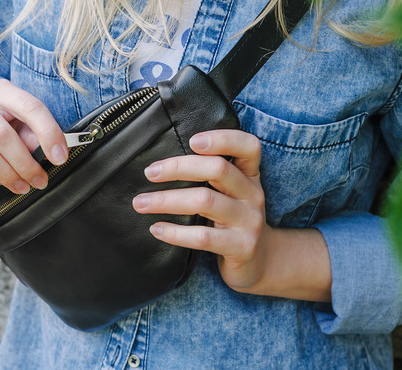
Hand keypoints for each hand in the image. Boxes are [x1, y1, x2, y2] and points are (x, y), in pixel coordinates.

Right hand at [0, 79, 67, 193]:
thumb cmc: (1, 121)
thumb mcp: (21, 120)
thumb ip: (34, 134)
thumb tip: (46, 155)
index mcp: (2, 90)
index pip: (30, 107)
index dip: (48, 133)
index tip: (60, 158)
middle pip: (1, 134)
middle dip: (24, 164)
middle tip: (39, 181)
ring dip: (4, 174)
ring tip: (20, 186)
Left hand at [132, 130, 331, 301]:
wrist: (261, 262)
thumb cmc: (233, 219)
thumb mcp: (231, 193)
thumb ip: (210, 174)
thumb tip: (162, 163)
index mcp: (250, 175)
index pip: (248, 146)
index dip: (222, 139)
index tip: (192, 141)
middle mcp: (253, 194)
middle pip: (218, 169)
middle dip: (178, 168)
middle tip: (149, 173)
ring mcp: (249, 221)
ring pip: (205, 201)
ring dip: (167, 200)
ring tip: (141, 203)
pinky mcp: (242, 247)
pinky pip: (203, 237)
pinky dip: (175, 233)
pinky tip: (156, 229)